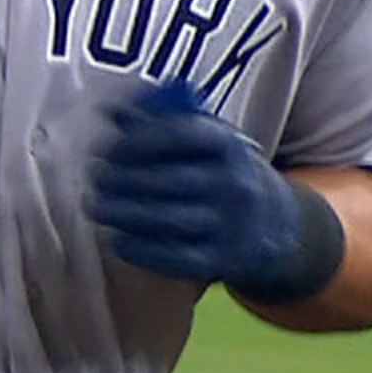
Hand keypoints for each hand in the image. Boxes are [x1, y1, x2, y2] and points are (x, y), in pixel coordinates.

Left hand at [88, 82, 344, 303]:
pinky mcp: (222, 261)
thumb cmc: (225, 172)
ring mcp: (230, 226)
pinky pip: (176, 259)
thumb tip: (111, 111)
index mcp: (230, 146)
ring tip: (97, 207)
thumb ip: (162, 122)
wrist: (277, 226)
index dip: (139, 140)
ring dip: (126, 214)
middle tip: (94, 178)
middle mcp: (234, 184)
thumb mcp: (208, 139)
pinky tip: (116, 240)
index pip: (182, 134)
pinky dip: (141, 250)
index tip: (106, 147)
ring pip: (169, 220)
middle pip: (170, 179)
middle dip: (124, 179)